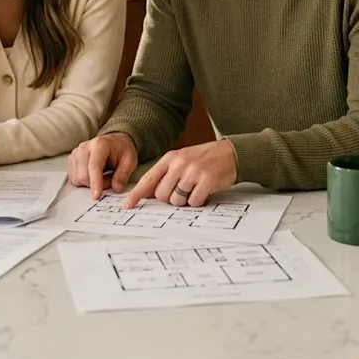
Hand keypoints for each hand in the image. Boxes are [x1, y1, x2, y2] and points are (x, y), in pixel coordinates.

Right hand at [68, 133, 137, 198]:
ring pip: (77, 179)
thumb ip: (123, 174)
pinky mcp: (71, 160)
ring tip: (102, 177)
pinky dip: (84, 182)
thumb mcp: (129, 160)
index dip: (95, 182)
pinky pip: (73, 179)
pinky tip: (93, 176)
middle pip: (83, 175)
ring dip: (90, 184)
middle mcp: (84, 148)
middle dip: (97, 185)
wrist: (114, 142)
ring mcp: (76, 153)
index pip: (94, 166)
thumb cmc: (121, 150)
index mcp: (99, 145)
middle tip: (110, 181)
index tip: (97, 195)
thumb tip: (116, 188)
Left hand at [123, 139, 237, 208]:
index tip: (128, 205)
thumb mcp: (182, 161)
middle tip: (183, 190)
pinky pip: (193, 202)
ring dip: (185, 200)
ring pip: (177, 200)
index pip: (149, 179)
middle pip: (162, 195)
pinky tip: (204, 191)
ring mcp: (193, 172)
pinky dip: (198, 201)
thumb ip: (165, 175)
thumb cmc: (204, 159)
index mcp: (170, 158)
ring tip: (195, 188)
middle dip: (170, 198)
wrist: (230, 153)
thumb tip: (148, 195)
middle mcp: (179, 164)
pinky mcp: (206, 181)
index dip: (137, 194)